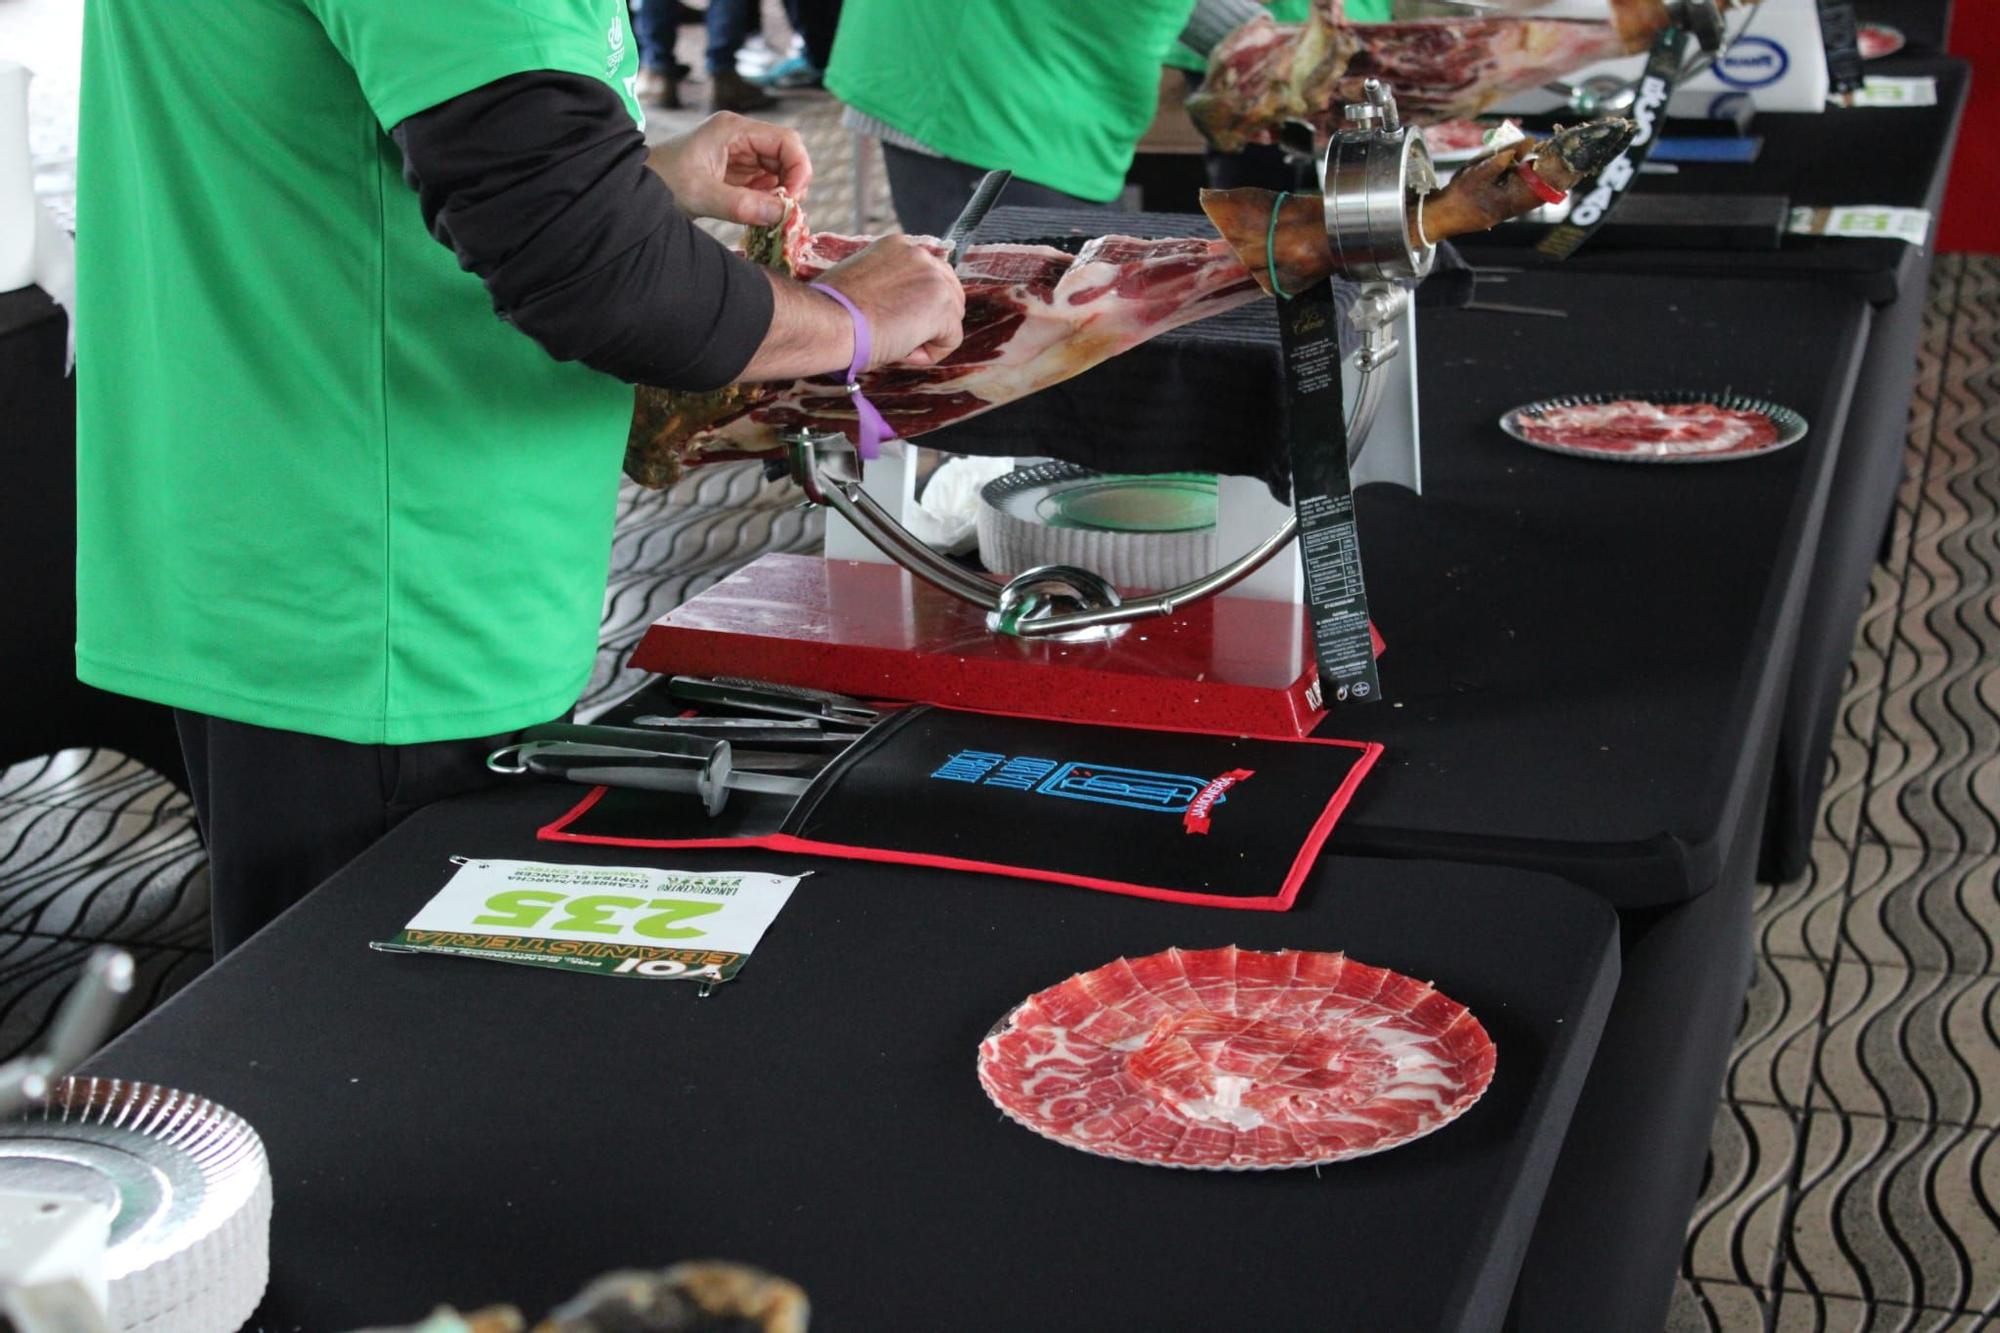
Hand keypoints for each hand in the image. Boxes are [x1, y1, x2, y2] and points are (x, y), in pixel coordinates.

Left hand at [648, 112, 810, 226]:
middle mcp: (741, 138)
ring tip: (770, 218)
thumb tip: (782, 214)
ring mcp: (739, 156)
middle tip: (784, 214)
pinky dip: (769, 203)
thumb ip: (742, 205)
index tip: (794, 199)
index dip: (799, 168)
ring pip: (779, 174)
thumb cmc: (661, 182)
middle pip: (787, 157)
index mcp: (734, 130)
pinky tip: (759, 217)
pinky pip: (765, 187)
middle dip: (792, 185)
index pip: (786, 140)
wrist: (634, 189)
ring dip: (781, 197)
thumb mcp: (701, 195)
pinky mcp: (735, 175)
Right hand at [817, 236, 965, 368]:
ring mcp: (935, 278)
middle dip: (928, 320)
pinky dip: (929, 354)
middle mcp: (920, 254)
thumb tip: (897, 307)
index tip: (889, 319)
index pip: (925, 277)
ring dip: (925, 337)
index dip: (913, 305)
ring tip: (893, 342)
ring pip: (950, 318)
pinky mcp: (944, 305)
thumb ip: (886, 286)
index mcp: (898, 246)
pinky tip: (902, 351)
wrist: (830, 321)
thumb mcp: (860, 283)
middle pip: (947, 294)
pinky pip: (951, 340)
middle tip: (896, 335)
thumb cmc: (831, 311)